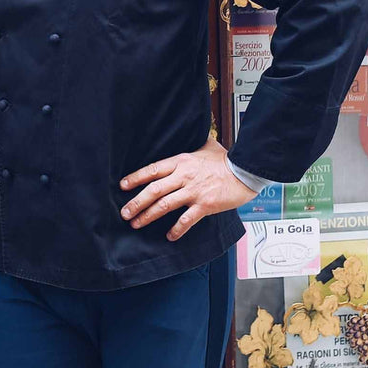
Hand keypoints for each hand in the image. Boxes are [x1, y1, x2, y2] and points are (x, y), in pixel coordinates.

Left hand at [119, 138, 256, 241]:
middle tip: (125, 212)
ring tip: (136, 223)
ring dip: (148, 215)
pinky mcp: (205, 205)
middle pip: (154, 190)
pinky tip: (169, 236)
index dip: (136, 177)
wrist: (245, 172)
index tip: (123, 185)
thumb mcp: (206, 145)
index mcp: (181, 161)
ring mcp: (194, 192)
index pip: (153, 169)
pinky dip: (176, 229)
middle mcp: (184, 176)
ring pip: (165, 205)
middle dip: (137, 202)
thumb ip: (193, 143)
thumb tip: (188, 131)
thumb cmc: (225, 160)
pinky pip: (186, 220)